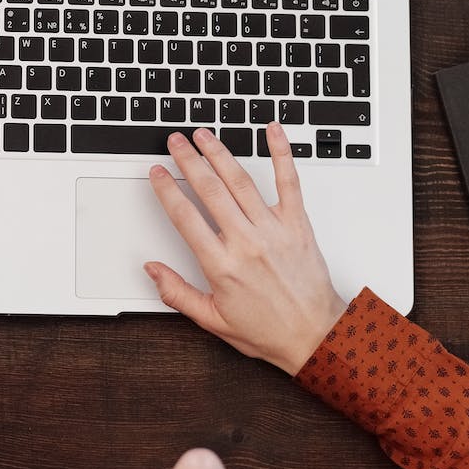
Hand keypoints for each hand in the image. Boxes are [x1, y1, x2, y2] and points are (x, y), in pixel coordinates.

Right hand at [143, 124, 348, 374]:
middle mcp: (246, 243)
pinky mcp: (297, 224)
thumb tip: (152, 270)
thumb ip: (178, 293)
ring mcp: (274, 230)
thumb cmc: (269, 331)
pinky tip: (273, 132)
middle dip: (189, 160)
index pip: (185, 217)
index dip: (167, 190)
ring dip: (219, 153)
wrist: (317, 337)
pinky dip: (282, 154)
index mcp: (221, 266)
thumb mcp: (213, 320)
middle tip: (175, 141)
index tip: (157, 173)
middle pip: (210, 190)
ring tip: (204, 135)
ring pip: (241, 182)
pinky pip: (289, 182)